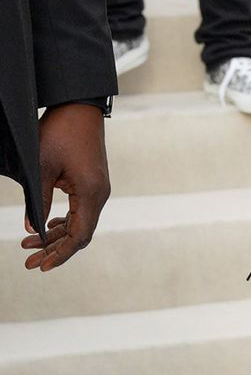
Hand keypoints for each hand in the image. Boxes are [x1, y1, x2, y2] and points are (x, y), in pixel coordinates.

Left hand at [19, 104, 109, 271]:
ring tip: (28, 245)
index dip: (61, 254)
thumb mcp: (41, 168)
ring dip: (55, 237)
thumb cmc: (60, 132)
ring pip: (78, 224)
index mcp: (90, 193)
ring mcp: (97, 189)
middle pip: (79, 234)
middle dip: (54, 250)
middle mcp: (99, 194)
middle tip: (28, 264)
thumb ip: (37, 200)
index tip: (42, 267)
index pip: (79, 236)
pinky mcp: (92, 183)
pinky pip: (80, 211)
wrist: (79, 107)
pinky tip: (46, 227)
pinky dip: (63, 223)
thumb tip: (31, 229)